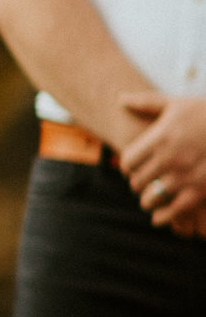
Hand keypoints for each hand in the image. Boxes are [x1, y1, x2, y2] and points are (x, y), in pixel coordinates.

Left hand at [118, 92, 205, 237]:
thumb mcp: (177, 104)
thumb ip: (146, 103)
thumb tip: (120, 99)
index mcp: (160, 138)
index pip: (128, 162)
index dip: (128, 167)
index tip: (133, 168)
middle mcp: (169, 159)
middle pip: (137, 182)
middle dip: (138, 183)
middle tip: (143, 183)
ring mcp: (184, 177)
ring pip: (150, 199)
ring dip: (149, 200)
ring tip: (152, 198)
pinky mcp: (200, 192)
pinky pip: (173, 212)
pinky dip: (163, 217)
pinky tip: (160, 217)